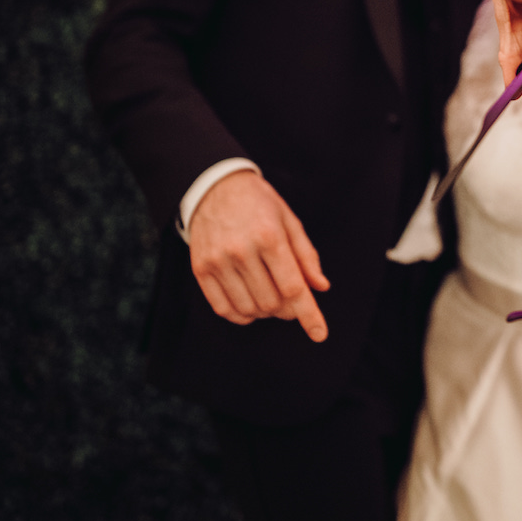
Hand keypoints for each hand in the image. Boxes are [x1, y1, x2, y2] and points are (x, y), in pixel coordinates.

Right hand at [188, 170, 329, 341]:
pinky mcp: (201, 269)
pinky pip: (223, 308)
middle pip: (272, 302)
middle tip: (289, 296)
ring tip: (269, 295)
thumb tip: (320, 287)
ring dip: (265, 312)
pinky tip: (250, 306)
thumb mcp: (289, 221)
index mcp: (269, 236)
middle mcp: (242, 250)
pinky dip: (241, 316)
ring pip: (249, 309)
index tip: (319, 334)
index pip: (293, 287)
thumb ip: (306, 255)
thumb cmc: (258, 203)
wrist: (215, 186)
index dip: (309, 314)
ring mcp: (218, 261)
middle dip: (287, 307)